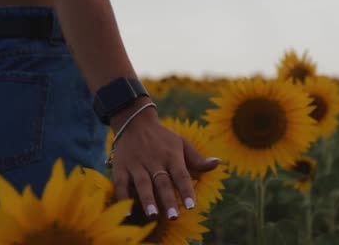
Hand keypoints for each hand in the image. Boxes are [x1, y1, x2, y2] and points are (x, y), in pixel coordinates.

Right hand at [110, 99, 221, 219]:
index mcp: (171, 156)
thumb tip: (217, 163)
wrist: (134, 121)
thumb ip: (197, 158)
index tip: (191, 206)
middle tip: (174, 217)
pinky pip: (121, 183)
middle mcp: (154, 160)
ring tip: (153, 215)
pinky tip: (126, 210)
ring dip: (148, 200)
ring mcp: (136, 164)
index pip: (180, 175)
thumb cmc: (162, 137)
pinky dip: (123, 196)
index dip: (186, 190)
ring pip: (142, 183)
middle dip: (168, 200)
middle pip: (162, 182)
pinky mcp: (121, 167)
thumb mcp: (181, 143)